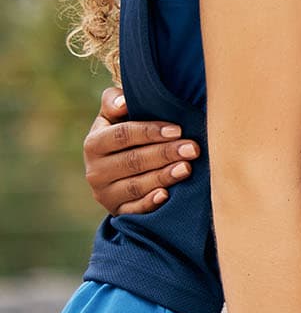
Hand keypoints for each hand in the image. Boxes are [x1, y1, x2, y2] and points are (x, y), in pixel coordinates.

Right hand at [84, 86, 200, 215]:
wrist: (115, 169)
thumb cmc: (123, 133)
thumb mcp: (114, 116)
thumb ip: (114, 101)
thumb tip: (123, 102)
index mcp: (94, 143)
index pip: (122, 135)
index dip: (150, 132)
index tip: (178, 129)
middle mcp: (95, 171)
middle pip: (132, 161)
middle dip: (165, 154)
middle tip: (193, 148)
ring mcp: (105, 193)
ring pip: (135, 186)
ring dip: (163, 176)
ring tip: (187, 168)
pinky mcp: (117, 211)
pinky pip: (133, 210)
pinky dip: (149, 203)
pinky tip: (167, 195)